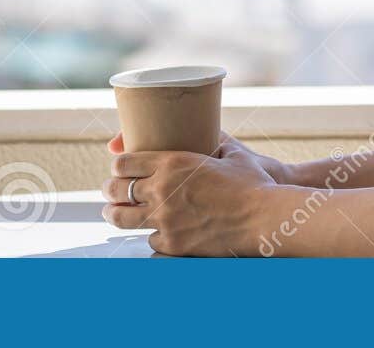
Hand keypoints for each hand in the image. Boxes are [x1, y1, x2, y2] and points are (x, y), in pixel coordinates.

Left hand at [101, 130, 282, 255]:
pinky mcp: (173, 244)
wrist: (263, 217)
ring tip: (113, 212)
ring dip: (114, 214)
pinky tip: (152, 232)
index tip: (117, 168)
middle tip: (110, 191)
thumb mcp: (230, 152)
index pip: (124, 162)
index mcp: (173, 163)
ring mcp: (165, 220)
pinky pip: (149, 240)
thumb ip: (212, 140)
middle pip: (117, 190)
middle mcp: (162, 190)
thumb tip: (208, 128)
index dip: (117, 165)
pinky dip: (150, 235)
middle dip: (109, 190)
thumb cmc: (252, 183)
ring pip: (123, 218)